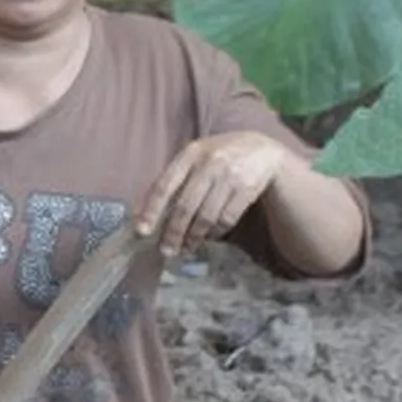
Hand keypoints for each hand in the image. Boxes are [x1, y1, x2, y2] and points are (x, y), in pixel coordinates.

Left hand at [137, 131, 291, 253]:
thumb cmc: (219, 157)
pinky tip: (209, 237)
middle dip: (173, 232)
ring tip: (186, 248)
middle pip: (185, 205)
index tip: (142, 232)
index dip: (151, 210)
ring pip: (206, 216)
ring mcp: (230, 176)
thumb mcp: (194, 159)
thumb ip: (170, 180)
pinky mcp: (248, 189)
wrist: (262, 150)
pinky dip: (215, 232)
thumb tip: (139, 212)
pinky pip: (226, 219)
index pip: (165, 185)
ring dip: (194, 236)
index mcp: (190, 153)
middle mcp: (210, 162)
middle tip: (166, 250)